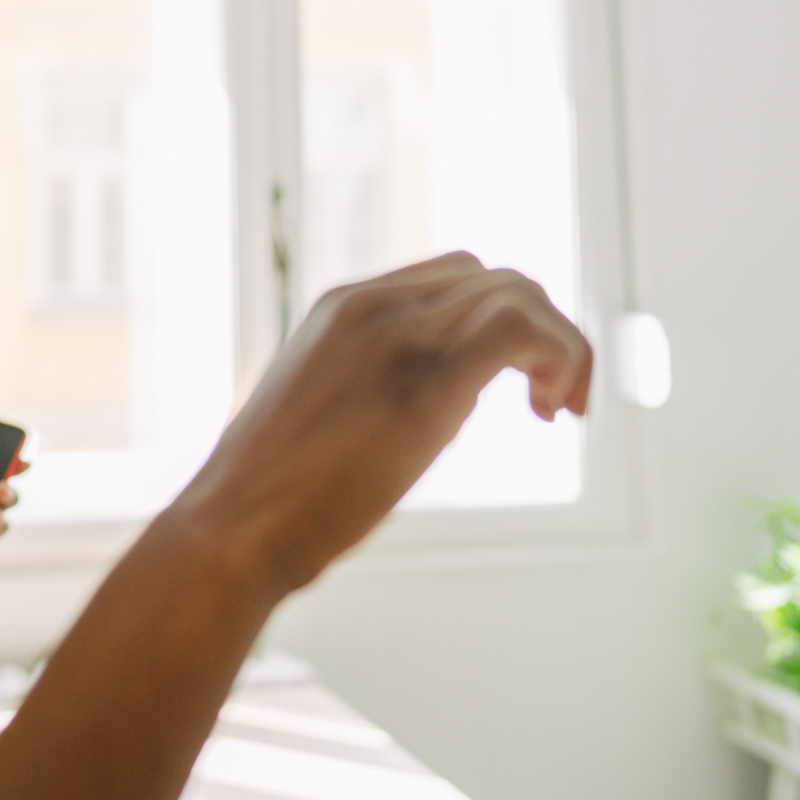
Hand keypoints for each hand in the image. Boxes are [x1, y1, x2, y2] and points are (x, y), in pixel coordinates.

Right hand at [179, 251, 592, 594]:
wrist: (236, 524)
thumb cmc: (274, 491)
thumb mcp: (321, 408)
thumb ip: (372, 385)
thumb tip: (436, 408)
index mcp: (341, 305)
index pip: (455, 275)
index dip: (503, 317)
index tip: (518, 381)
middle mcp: (373, 305)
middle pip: (497, 277)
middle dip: (545, 329)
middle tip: (553, 402)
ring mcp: (398, 337)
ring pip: (520, 294)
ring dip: (563, 345)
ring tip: (559, 408)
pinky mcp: (427, 384)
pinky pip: (522, 332)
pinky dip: (561, 357)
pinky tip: (552, 409)